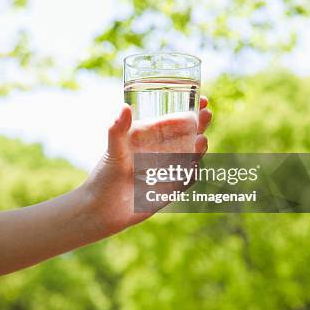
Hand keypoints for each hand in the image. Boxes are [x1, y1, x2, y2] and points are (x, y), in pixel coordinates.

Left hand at [83, 97, 211, 237]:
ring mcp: (169, 170)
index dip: (191, 109)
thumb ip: (118, 130)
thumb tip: (125, 107)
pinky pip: (187, 180)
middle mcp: (163, 151)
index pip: (176, 120)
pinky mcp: (171, 190)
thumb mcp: (113, 150)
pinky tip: (194, 168)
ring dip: (199, 148)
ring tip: (201, 140)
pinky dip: (192, 174)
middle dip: (201, 124)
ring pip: (191, 156)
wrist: (102, 210)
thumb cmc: (104, 175)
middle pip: (189, 135)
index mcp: (151, 137)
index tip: (202, 99)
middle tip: (207, 114)